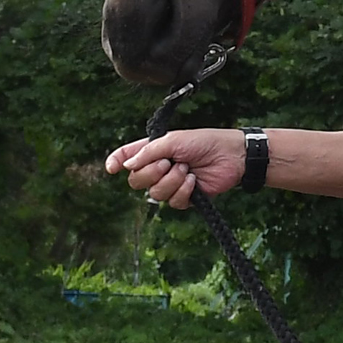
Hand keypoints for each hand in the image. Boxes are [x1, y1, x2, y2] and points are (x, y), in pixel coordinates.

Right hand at [106, 128, 240, 209]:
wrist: (231, 156)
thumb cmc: (204, 142)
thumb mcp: (173, 140)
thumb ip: (148, 152)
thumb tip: (127, 165)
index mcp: (152, 151)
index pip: (126, 157)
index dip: (115, 162)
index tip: (111, 169)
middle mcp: (158, 168)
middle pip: (136, 181)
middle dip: (151, 172)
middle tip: (169, 162)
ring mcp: (170, 184)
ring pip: (154, 194)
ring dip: (171, 181)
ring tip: (186, 169)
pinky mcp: (184, 197)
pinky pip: (173, 202)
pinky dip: (183, 191)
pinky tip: (194, 181)